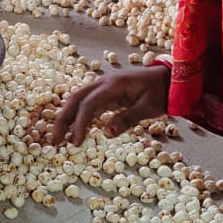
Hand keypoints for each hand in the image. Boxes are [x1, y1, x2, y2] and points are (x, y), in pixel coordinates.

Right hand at [46, 65, 169, 145]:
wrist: (168, 79)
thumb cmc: (160, 93)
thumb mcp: (148, 108)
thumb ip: (127, 119)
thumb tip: (106, 133)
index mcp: (113, 85)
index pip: (88, 104)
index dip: (79, 124)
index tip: (75, 143)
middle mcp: (103, 83)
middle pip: (75, 99)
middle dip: (63, 119)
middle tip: (54, 140)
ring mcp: (103, 86)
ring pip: (77, 100)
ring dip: (67, 118)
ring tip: (60, 139)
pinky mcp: (105, 93)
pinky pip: (86, 104)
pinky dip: (78, 117)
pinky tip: (75, 132)